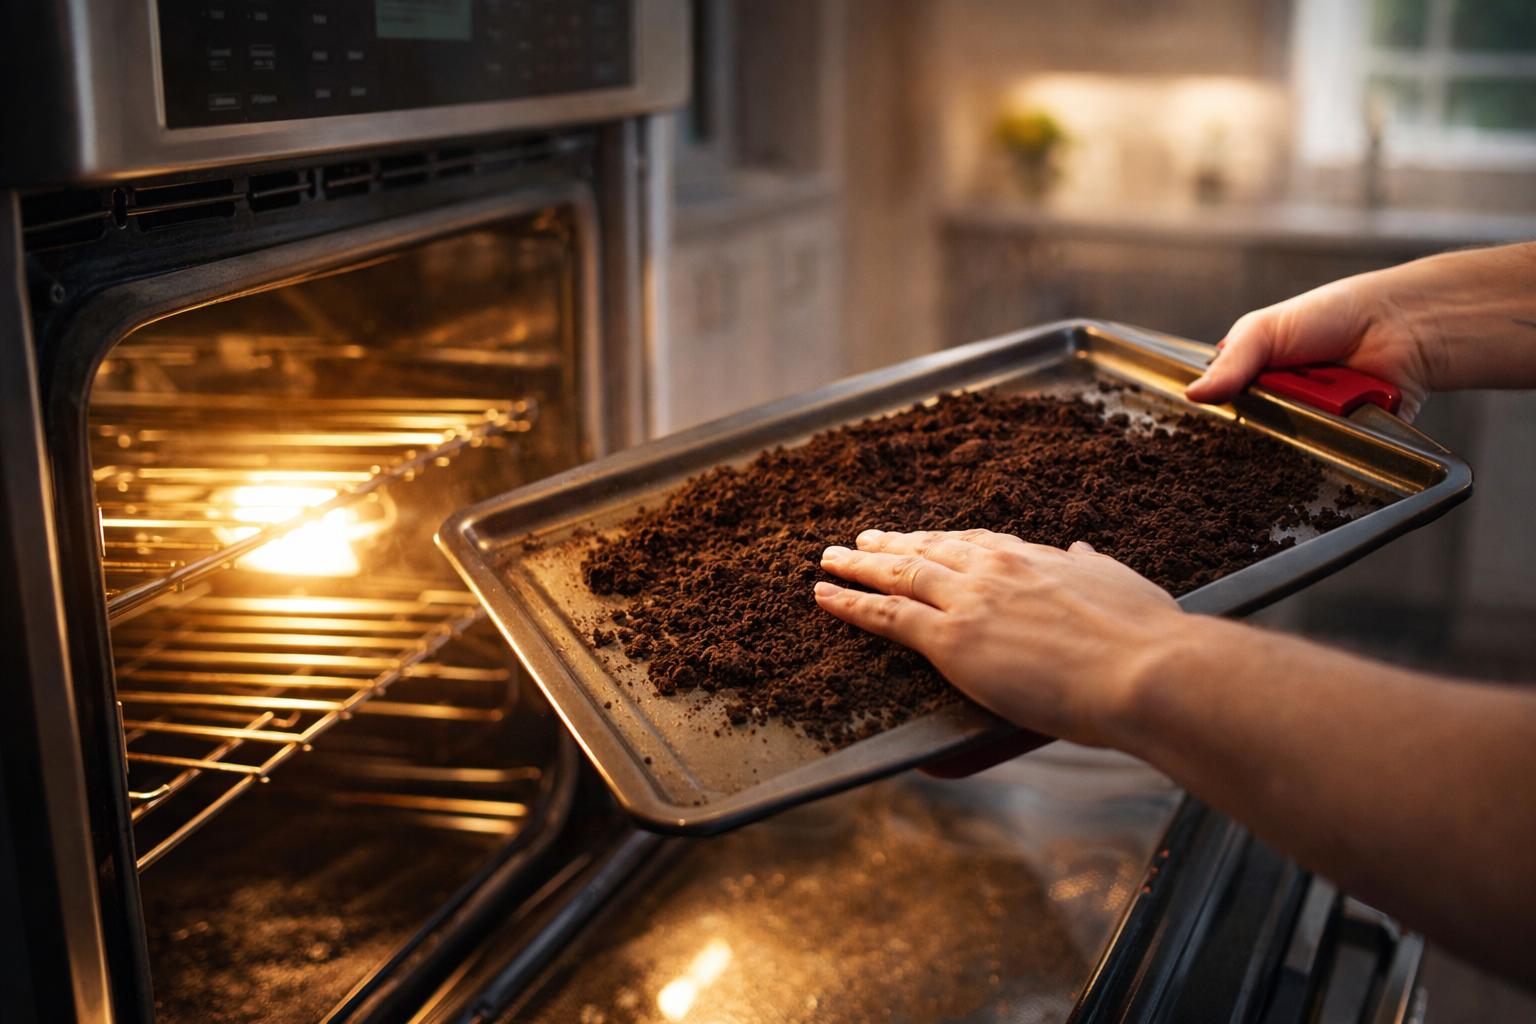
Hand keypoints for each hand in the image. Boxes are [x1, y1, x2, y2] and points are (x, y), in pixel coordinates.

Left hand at [814, 529, 1185, 745]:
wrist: (1144, 670)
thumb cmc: (1145, 638)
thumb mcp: (1122, 584)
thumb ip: (1093, 569)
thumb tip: (1080, 550)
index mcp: (1033, 557)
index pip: (974, 543)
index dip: (940, 540)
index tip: (922, 537)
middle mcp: (993, 569)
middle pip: (926, 550)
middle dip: (888, 545)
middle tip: (858, 542)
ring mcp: (967, 601)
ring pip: (896, 576)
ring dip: (857, 567)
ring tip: (829, 562)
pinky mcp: (950, 640)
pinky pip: (885, 617)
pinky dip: (849, 605)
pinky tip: (826, 597)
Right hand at [1183, 241, 1535, 422]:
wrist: (1402, 325)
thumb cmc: (1334, 314)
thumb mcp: (1265, 330)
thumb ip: (1231, 363)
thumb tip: (1193, 394)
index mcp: (1256, 379)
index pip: (1224, 409)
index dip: (1215, 419)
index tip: (1204, 428)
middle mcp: (1283, 407)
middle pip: (1254, 437)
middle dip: (1262, 427)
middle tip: (1273, 408)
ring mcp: (1314, 426)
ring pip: (1291, 452)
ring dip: (1302, 431)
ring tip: (1316, 405)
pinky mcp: (1347, 443)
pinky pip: (1331, 460)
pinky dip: (1334, 444)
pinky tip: (1337, 425)